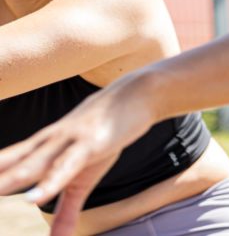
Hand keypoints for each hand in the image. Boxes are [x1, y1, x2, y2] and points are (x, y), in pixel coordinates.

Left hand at [0, 74, 154, 235]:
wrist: (136, 96)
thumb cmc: (105, 135)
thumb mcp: (85, 178)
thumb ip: (67, 211)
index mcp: (39, 149)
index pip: (2, 165)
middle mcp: (46, 144)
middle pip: (8, 166)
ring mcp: (67, 141)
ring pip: (32, 166)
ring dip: (7, 182)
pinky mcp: (90, 144)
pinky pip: (66, 167)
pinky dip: (49, 183)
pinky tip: (32, 199)